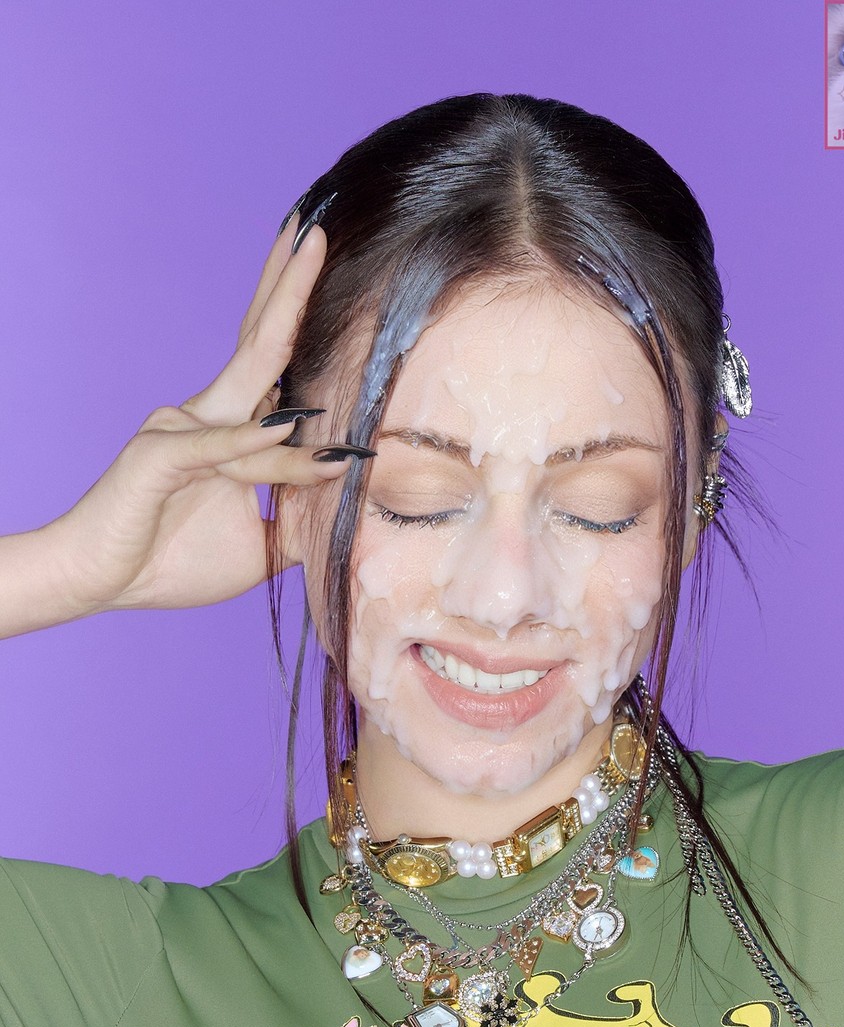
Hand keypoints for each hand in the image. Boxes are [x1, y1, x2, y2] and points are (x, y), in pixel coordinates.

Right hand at [42, 218, 349, 616]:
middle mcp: (206, 415)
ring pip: (248, 373)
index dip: (297, 324)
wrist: (98, 582)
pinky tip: (287, 429)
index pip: (271, 367)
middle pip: (259, 340)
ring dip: (283, 314)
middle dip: (290, 285)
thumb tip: (349, 513)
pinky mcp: (159, 458)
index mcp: (229, 432)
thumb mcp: (260, 548)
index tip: (327, 282)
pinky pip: (217, 448)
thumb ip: (300, 522)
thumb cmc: (170, 562)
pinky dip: (252, 443)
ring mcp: (180, 429)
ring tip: (309, 257)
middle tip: (318, 232)